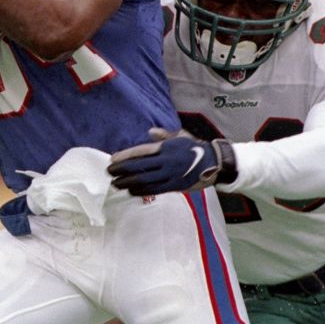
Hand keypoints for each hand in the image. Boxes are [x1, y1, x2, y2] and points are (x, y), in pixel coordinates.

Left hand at [107, 128, 236, 195]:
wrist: (215, 163)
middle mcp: (166, 161)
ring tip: (116, 184)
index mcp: (166, 147)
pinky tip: (131, 191)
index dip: (125, 156)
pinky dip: (141, 190)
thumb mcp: (180, 136)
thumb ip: (164, 136)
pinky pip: (155, 189)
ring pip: (145, 180)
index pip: (141, 151)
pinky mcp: (175, 185)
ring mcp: (170, 174)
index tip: (113, 159)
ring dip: (128, 182)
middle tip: (109, 172)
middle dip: (122, 170)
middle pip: (139, 167)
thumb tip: (150, 131)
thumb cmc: (195, 148)